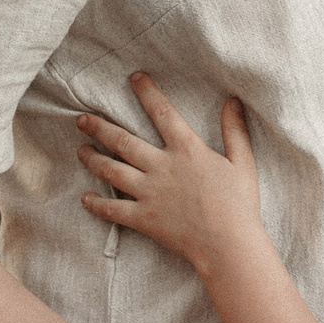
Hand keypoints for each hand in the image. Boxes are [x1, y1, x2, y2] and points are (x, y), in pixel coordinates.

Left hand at [78, 74, 266, 274]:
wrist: (228, 244)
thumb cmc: (239, 204)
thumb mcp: (243, 163)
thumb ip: (235, 130)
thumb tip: (232, 101)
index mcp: (186, 150)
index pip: (162, 112)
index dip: (147, 92)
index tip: (135, 78)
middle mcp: (162, 167)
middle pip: (123, 141)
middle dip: (99, 127)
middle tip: (81, 119)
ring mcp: (149, 193)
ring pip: (111, 171)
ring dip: (92, 159)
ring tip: (80, 150)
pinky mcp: (143, 218)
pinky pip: (113, 209)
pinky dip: (96, 204)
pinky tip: (85, 198)